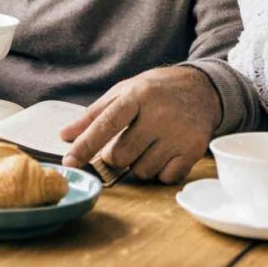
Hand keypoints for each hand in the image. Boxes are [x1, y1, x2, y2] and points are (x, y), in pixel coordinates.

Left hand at [59, 67, 221, 183]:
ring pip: (142, 170)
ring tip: (149, 143)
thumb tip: (65, 136)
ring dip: (139, 164)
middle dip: (117, 155)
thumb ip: (94, 115)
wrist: (202, 89)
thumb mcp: (124, 91)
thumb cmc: (156, 91)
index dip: (85, 145)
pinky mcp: (193, 150)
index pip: (106, 124)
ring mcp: (178, 133)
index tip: (69, 161)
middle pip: (121, 156)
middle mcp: (159, 114)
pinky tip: (165, 151)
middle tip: (128, 140)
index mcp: (138, 95)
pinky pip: (164, 178)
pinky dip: (160, 171)